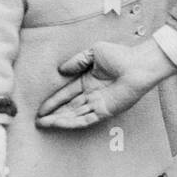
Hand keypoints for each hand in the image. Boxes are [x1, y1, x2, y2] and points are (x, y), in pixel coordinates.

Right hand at [35, 39, 176, 129]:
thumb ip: (76, 62)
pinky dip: (73, 122)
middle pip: (68, 107)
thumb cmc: (120, 55)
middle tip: (37, 120)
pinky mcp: (106, 111)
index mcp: (87, 80)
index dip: (53, 101)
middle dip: (53, 114)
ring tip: (43, 124)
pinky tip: (60, 123)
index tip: (40, 108)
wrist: (138, 64)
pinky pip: (86, 119)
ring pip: (75, 115)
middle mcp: (91, 94)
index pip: (66, 93)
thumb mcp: (93, 53)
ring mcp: (98, 104)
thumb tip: (60, 71)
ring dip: (59, 120)